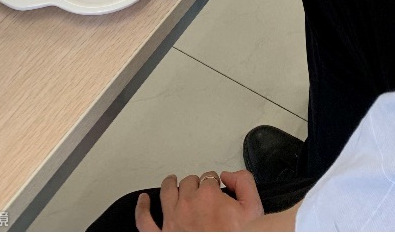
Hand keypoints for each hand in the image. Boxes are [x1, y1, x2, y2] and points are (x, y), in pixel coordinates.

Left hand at [135, 170, 263, 231]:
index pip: (209, 178)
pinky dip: (142, 208)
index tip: (215, 189)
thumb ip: (244, 182)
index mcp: (208, 195)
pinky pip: (145, 220)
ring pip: (167, 192)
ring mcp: (172, 219)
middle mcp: (188, 203)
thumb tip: (229, 175)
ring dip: (170, 184)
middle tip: (199, 190)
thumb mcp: (252, 207)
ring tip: (171, 181)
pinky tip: (143, 201)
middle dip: (195, 183)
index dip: (213, 183)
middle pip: (188, 182)